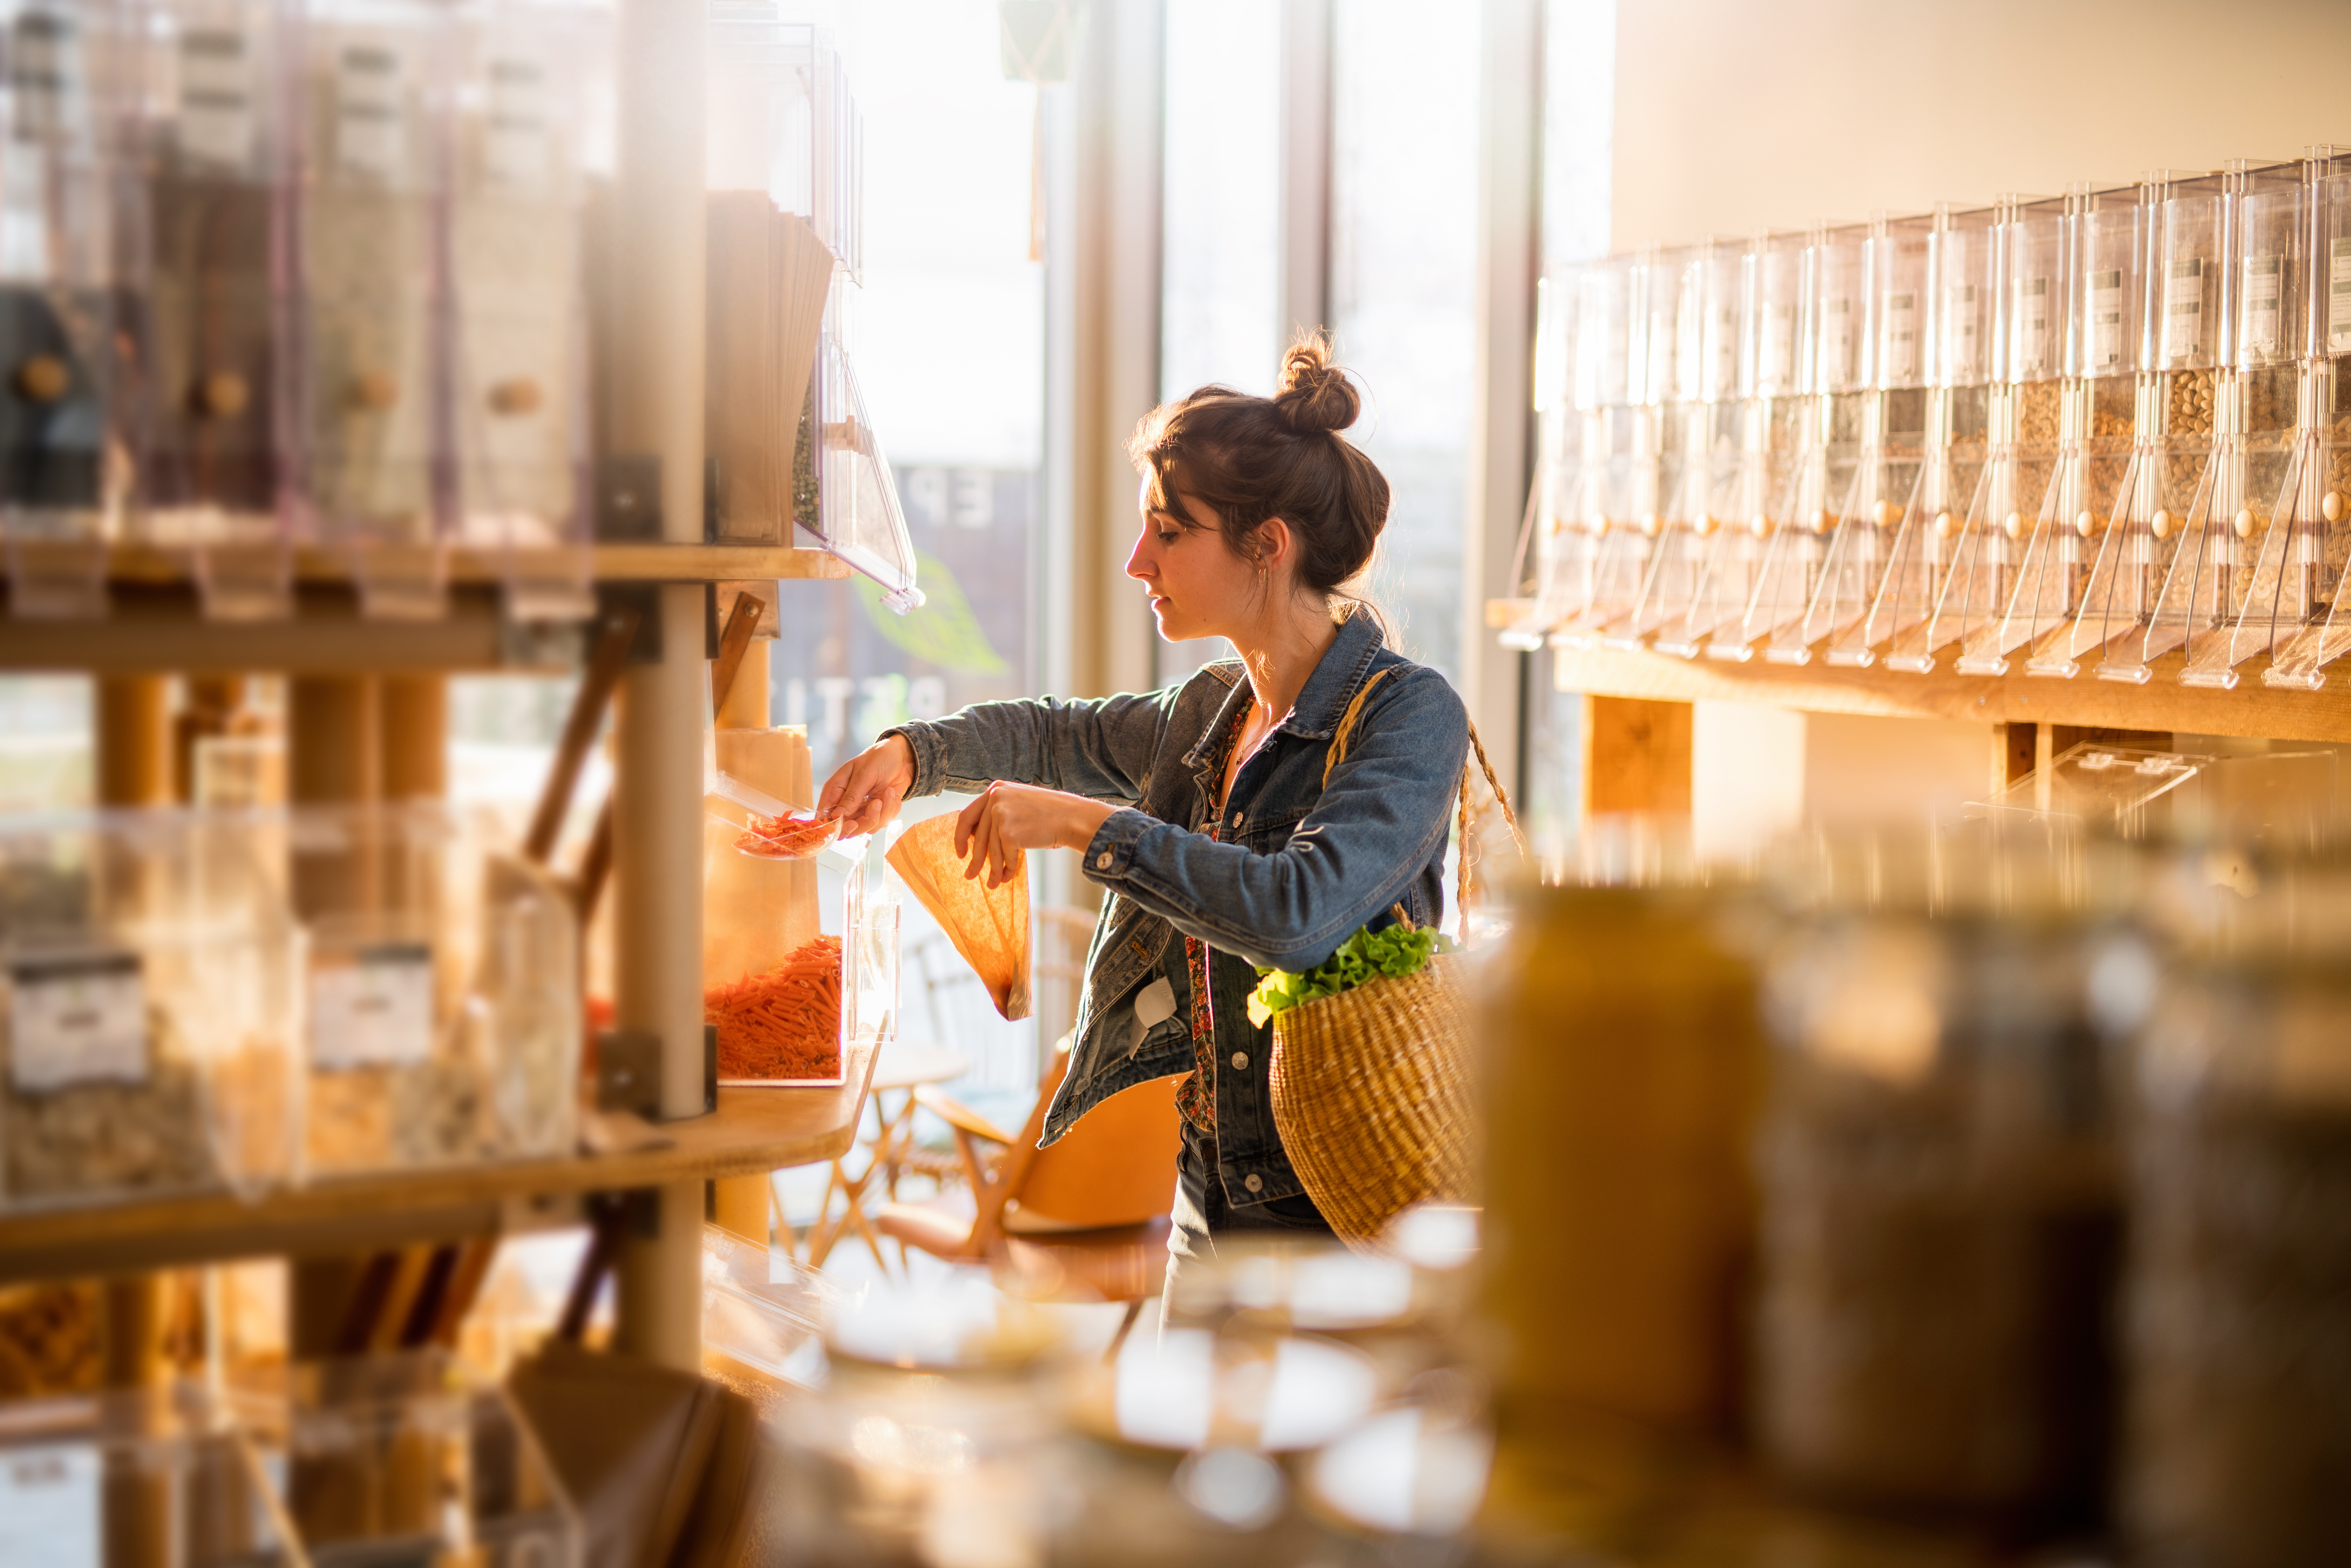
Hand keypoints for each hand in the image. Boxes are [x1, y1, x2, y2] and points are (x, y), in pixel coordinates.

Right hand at [818, 735, 914, 836]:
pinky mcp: (877, 813)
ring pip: (868, 828)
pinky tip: (891, 793)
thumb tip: (837, 816)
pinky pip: (883, 822)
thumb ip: (851, 796)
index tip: (853, 823)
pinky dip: (891, 809)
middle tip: (877, 803)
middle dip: (866, 819)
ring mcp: (861, 810)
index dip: (835, 827)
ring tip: (888, 792)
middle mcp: (845, 804)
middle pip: (847, 829)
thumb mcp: (864, 774)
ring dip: (883, 812)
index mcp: (834, 791)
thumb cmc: (878, 758)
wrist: (901, 757)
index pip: (825, 817)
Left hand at [954, 782, 1117, 887]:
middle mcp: (995, 797)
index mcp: (996, 788)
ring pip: (991, 850)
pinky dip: (1008, 869)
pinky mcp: (1008, 831)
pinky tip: (1009, 877)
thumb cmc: (1052, 814)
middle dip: (975, 860)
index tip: (960, 853)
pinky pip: (1005, 856)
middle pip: (977, 836)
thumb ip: (999, 815)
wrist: (1074, 818)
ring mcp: (1000, 813)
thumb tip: (977, 843)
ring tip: (993, 884)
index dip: (961, 837)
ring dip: (993, 870)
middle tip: (970, 876)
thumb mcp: (1020, 804)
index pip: (968, 815)